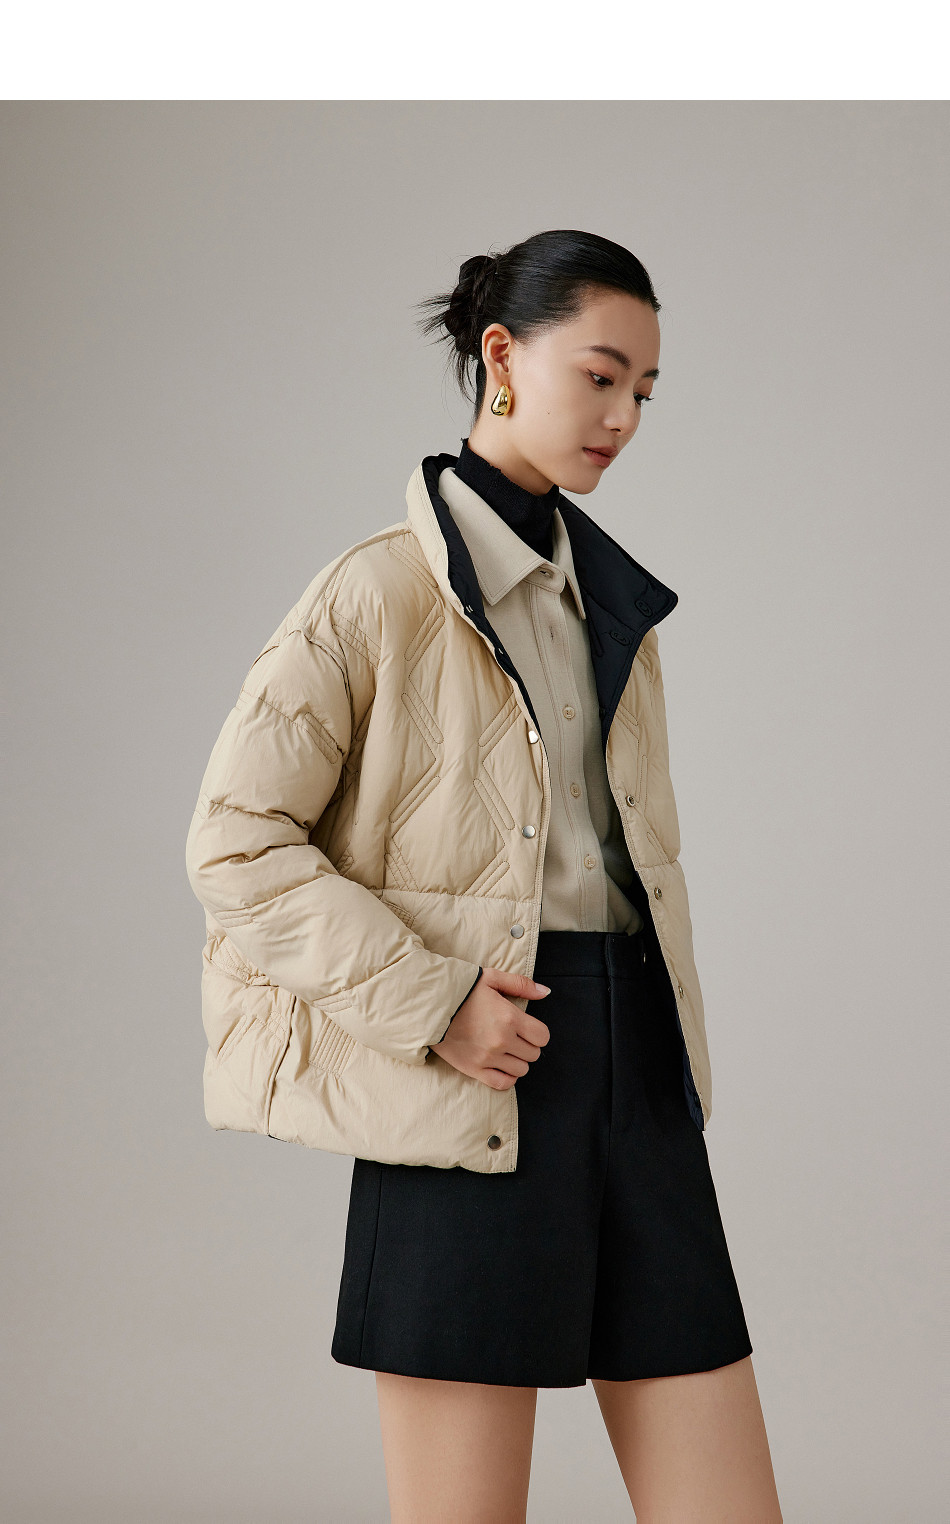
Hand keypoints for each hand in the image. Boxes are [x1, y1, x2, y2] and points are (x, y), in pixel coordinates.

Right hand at [429, 967, 551, 1089]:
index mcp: (509, 1018)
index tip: (528, 1029)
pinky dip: (507, 1077)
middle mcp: (501, 1041)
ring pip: (521, 1070)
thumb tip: (546, 992)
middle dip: (527, 1046)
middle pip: (533, 1055)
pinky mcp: (474, 1069)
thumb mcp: (491, 978)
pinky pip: (502, 1083)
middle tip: (514, 1037)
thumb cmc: (461, 990)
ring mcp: (488, 1058)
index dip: (538, 1033)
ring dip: (517, 1061)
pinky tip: (501, 1066)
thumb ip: (521, 984)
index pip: (542, 1037)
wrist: (428, 1006)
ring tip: (505, 1050)